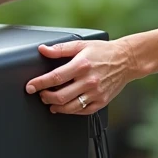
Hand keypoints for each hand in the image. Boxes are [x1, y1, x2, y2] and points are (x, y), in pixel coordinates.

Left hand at [25, 38, 140, 114]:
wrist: (126, 60)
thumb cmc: (104, 52)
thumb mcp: (81, 45)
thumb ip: (60, 49)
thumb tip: (43, 49)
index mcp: (81, 65)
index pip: (55, 77)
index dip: (39, 84)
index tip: (30, 87)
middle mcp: (88, 81)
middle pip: (60, 96)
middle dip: (45, 97)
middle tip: (40, 94)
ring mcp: (96, 93)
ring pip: (70, 107)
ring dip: (56, 107)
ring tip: (50, 102)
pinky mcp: (101, 102)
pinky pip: (82, 111)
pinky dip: (70, 111)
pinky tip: (65, 106)